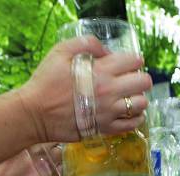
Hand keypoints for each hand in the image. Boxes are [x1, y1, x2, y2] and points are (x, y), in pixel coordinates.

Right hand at [18, 36, 151, 141]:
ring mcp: (109, 112)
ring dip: (138, 98)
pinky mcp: (106, 128)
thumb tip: (107, 51)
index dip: (134, 60)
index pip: (134, 61)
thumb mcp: (60, 52)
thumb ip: (86, 44)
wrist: (34, 114)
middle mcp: (109, 91)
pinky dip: (135, 117)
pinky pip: (133, 124)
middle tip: (130, 80)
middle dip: (140, 78)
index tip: (128, 63)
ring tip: (128, 97)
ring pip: (142, 103)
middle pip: (144, 82)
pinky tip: (127, 112)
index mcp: (101, 71)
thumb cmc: (45, 82)